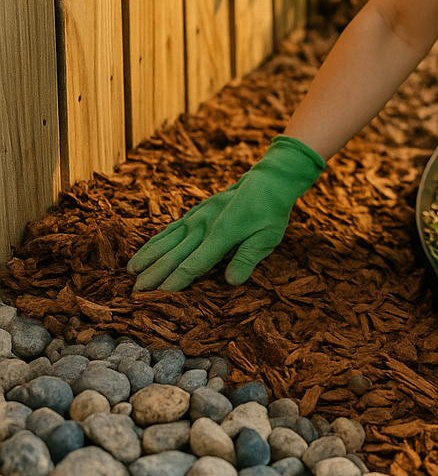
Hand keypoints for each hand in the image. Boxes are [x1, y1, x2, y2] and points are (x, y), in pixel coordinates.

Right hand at [127, 136, 325, 292]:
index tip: (158, 295)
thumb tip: (231, 282)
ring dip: (147, 257)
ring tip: (130, 273)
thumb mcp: (268, 237)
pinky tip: (143, 252)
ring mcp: (196, 218)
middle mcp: (203, 226)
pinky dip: (154, 242)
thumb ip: (248, 258)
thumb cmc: (270, 212)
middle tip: (134, 292)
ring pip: (166, 241)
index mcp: (221, 234)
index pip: (193, 263)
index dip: (175, 281)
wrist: (268, 180)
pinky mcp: (194, 213)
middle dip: (153, 274)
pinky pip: (169, 230)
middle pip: (173, 255)